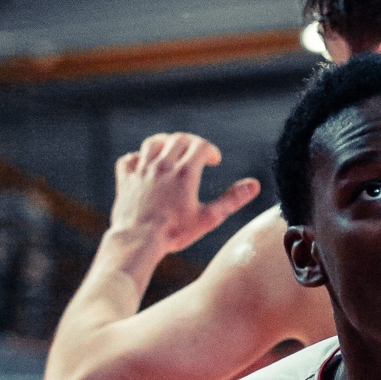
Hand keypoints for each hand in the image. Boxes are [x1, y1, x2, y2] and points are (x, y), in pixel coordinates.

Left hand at [108, 134, 260, 257]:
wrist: (137, 241)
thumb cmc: (174, 233)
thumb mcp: (208, 218)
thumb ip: (232, 200)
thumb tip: (254, 185)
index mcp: (185, 173)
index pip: (200, 145)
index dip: (210, 150)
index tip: (214, 161)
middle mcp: (162, 166)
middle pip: (178, 139)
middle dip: (191, 143)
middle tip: (197, 154)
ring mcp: (142, 171)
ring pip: (153, 143)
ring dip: (165, 143)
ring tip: (172, 151)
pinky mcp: (125, 180)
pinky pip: (129, 159)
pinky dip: (137, 158)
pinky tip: (144, 166)